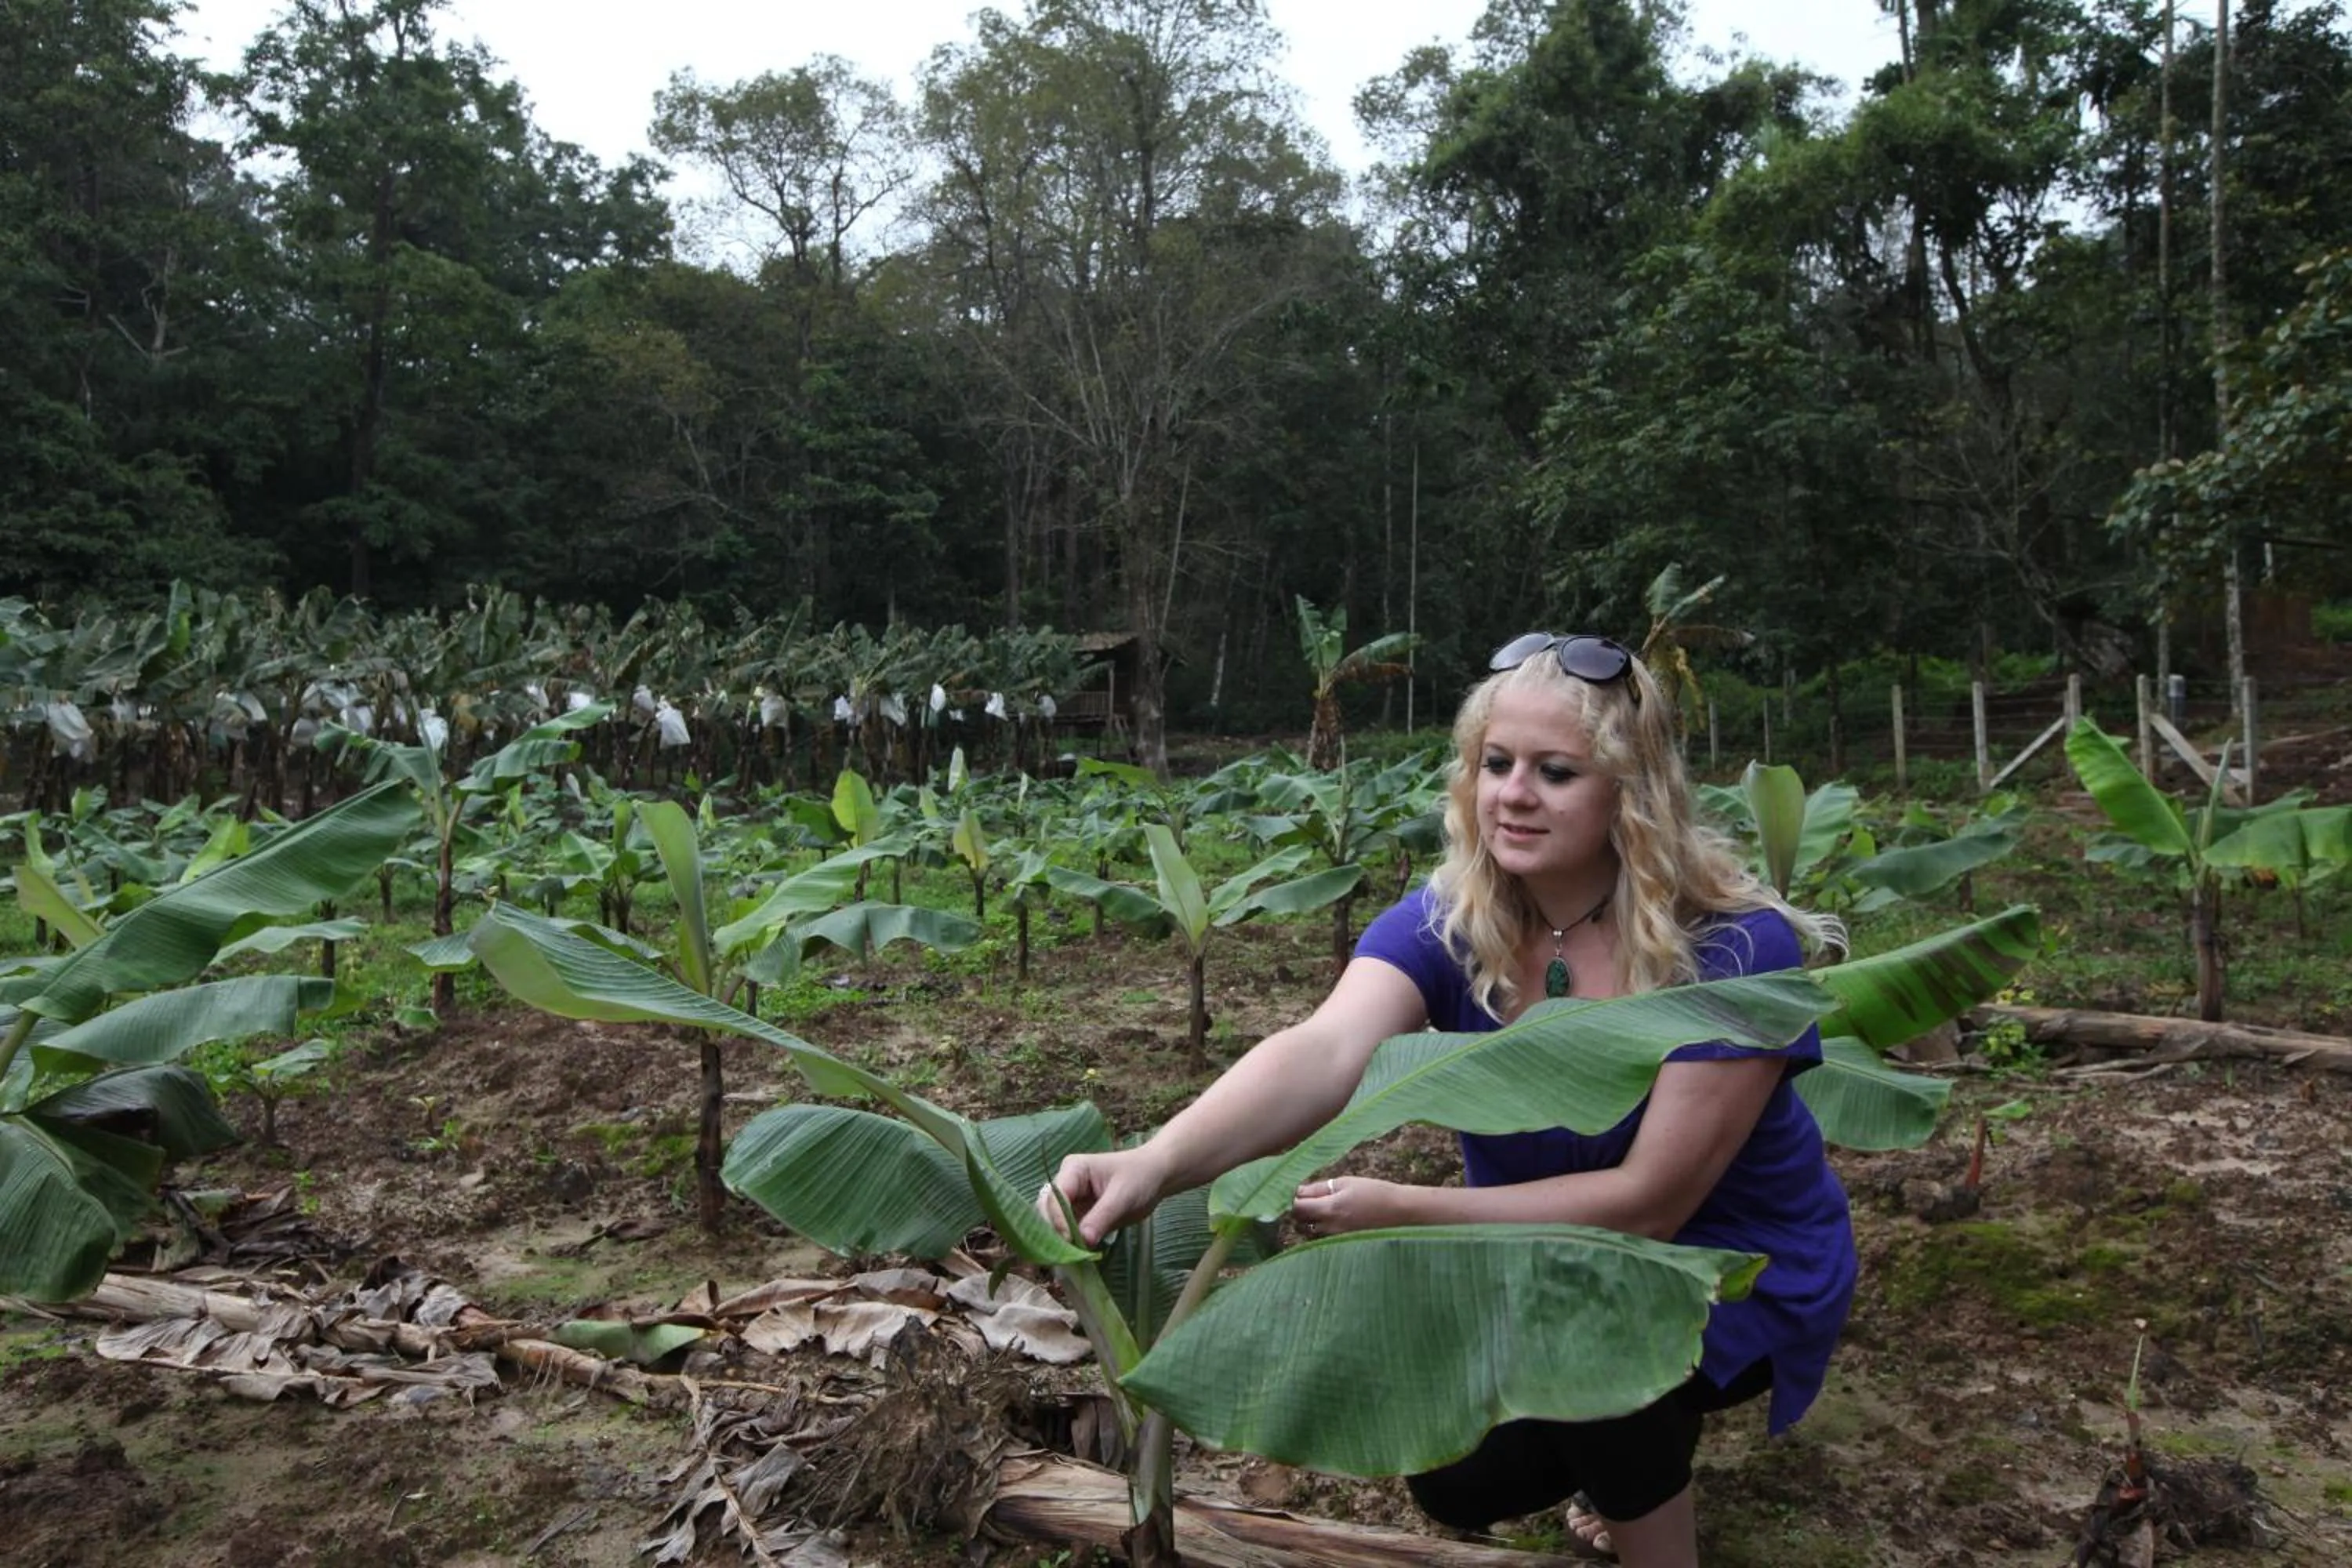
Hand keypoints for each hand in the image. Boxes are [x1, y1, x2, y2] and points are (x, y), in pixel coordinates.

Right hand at [1040, 1146, 1170, 1247]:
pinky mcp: (1078, 1216)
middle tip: (1063, 1256)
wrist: (1155, 1177)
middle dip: (1053, 1232)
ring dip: (1058, 1241)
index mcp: (1074, 1170)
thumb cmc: (1140, 1178)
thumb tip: (1083, 1241)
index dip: (1058, 1219)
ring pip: (1053, 1223)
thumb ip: (1101, 1217)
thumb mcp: (1122, 1196)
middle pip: (1047, 1210)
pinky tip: (1072, 1260)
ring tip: (1066, 1261)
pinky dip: (1068, 1245)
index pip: (1056, 1196)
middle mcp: (1065, 1184)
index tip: (1069, 1241)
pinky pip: (1067, 1232)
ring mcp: (1070, 1201)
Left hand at [1290, 1174, 1413, 1237]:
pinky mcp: (1344, 1243)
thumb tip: (1298, 1190)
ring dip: (1312, 1219)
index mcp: (1330, 1209)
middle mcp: (1330, 1228)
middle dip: (1300, 1209)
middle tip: (1310, 1197)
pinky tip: (1336, 1217)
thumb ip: (1320, 1188)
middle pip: (1300, 1221)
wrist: (1401, 1212)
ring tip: (1325, 1207)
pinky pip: (1325, 1235)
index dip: (1292, 1198)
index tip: (1297, 1191)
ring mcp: (1337, 1238)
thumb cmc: (1375, 1192)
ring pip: (1312, 1229)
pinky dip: (1324, 1227)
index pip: (1297, 1208)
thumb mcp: (1346, 1183)